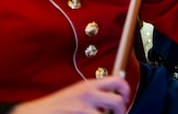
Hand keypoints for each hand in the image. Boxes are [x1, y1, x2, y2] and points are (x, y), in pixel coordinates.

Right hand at [12, 76, 129, 113]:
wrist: (37, 112)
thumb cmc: (59, 104)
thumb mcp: (78, 92)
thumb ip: (95, 92)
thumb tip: (116, 95)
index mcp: (90, 85)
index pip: (117, 81)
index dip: (126, 90)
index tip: (126, 97)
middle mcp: (88, 94)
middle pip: (117, 101)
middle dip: (122, 110)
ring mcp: (83, 108)